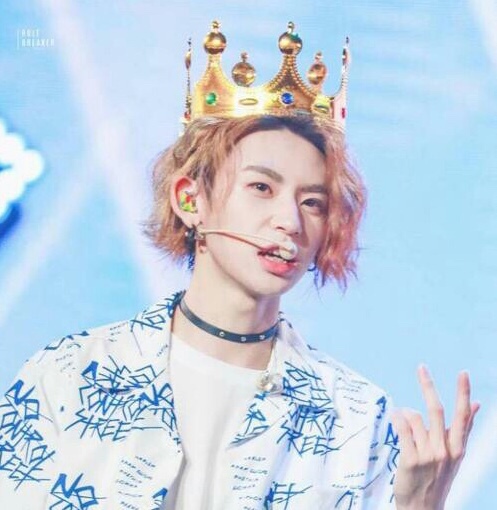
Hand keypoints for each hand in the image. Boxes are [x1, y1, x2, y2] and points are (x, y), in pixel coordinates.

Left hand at [392, 365, 479, 509]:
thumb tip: (477, 404)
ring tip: (402, 417)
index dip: (463, 393)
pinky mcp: (411, 460)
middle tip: (421, 367)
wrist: (423, 508)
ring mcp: (428, 455)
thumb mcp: (455, 455)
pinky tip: (394, 415)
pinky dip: (397, 417)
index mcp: (457, 447)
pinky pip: (402, 428)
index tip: (463, 373)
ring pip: (415, 417)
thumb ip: (463, 429)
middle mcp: (445, 450)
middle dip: (428, 386)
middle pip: (437, 410)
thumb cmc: (438, 476)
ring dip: (405, 412)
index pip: (463, 415)